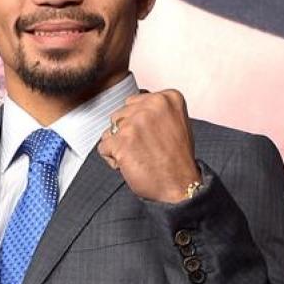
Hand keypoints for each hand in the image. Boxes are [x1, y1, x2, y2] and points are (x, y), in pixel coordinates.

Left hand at [96, 89, 199, 203]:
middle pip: (120, 114)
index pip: (134, 102)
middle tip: (146, 148)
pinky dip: (113, 159)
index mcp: (167, 98)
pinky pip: (103, 147)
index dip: (138, 123)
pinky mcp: (121, 141)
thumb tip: (132, 107)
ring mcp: (135, 123)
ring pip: (110, 130)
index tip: (152, 136)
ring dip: (119, 144)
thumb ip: (155, 110)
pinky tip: (130, 164)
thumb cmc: (178, 159)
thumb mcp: (176, 122)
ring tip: (139, 156)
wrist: (181, 185)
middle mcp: (151, 106)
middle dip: (127, 133)